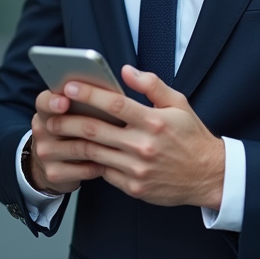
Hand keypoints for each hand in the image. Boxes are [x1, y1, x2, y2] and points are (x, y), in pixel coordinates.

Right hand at [28, 88, 106, 194]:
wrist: (55, 162)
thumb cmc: (74, 129)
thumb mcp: (72, 112)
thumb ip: (87, 100)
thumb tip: (116, 88)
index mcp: (45, 110)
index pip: (44, 102)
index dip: (53, 101)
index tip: (64, 101)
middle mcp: (41, 131)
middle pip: (62, 125)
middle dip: (86, 123)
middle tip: (109, 123)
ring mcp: (45, 154)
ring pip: (78, 148)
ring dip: (101, 145)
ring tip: (121, 141)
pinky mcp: (54, 174)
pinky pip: (84, 169)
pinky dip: (101, 164)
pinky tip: (114, 161)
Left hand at [45, 65, 224, 209]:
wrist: (208, 176)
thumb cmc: (192, 137)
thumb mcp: (179, 104)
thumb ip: (151, 85)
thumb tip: (125, 71)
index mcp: (154, 122)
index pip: (115, 104)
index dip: (89, 93)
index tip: (69, 86)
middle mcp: (144, 146)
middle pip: (96, 130)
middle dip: (68, 120)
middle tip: (51, 112)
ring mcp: (137, 169)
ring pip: (94, 153)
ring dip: (72, 142)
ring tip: (57, 132)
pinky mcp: (134, 187)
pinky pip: (104, 172)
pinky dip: (91, 161)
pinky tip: (80, 152)